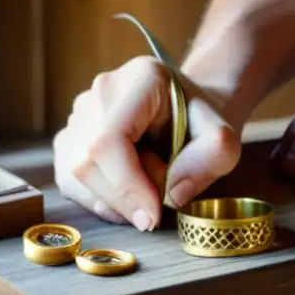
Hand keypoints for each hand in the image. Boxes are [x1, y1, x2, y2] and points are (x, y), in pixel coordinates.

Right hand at [53, 56, 240, 228]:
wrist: (192, 111)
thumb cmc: (205, 124)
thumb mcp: (225, 141)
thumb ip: (210, 161)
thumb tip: (172, 194)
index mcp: (142, 79)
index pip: (110, 139)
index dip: (126, 184)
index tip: (153, 215)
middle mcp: (102, 90)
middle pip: (87, 161)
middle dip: (124, 197)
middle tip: (160, 202)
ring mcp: (80, 112)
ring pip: (74, 174)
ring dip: (113, 200)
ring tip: (148, 190)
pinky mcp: (69, 136)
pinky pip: (70, 180)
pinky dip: (100, 200)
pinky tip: (129, 198)